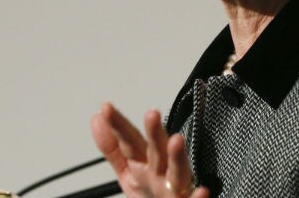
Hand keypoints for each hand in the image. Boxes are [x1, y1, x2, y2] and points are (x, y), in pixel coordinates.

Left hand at [91, 102, 208, 197]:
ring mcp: (174, 187)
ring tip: (177, 140)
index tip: (106, 108)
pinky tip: (201, 190)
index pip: (129, 140)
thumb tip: (96, 118)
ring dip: (178, 156)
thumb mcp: (128, 170)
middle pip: (156, 149)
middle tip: (151, 113)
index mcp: (144, 161)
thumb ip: (113, 146)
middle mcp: (161, 170)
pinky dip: (197, 196)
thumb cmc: (152, 192)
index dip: (118, 125)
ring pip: (178, 170)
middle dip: (154, 132)